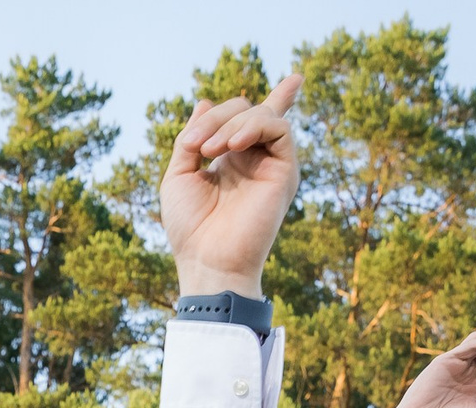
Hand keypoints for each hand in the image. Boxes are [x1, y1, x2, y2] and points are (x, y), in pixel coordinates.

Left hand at [160, 75, 302, 298]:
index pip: (255, 121)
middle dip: (215, 117)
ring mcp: (271, 165)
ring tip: (210, 150)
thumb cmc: (190, 227)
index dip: (278, 98)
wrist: (207, 260)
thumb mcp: (178, 175)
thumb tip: (204, 101)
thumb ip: (191, 138)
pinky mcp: (285, 172)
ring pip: (261, 113)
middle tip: (195, 147)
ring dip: (230, 122)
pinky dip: (254, 125)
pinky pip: (279, 128)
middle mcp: (255, 160)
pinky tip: (232, 145)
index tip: (297, 79)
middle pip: (244, 109)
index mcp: (232, 162)